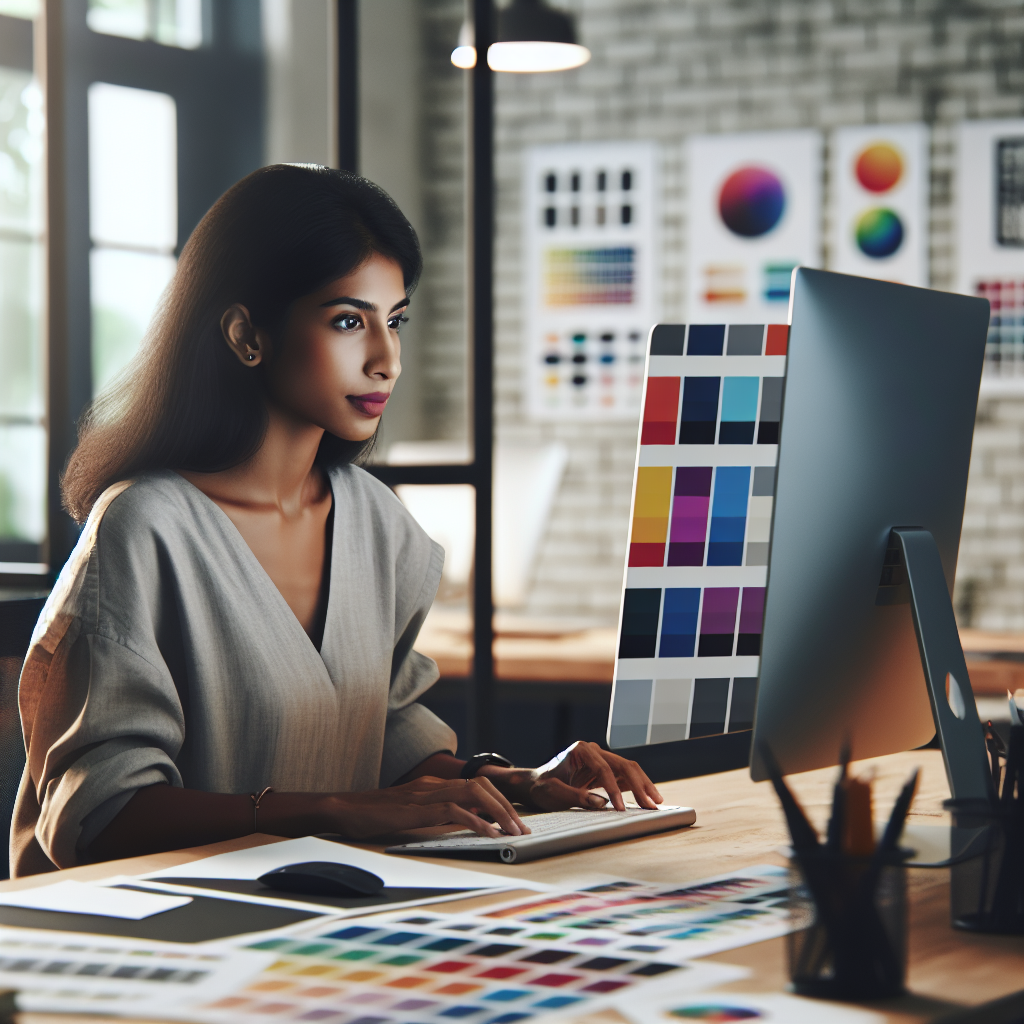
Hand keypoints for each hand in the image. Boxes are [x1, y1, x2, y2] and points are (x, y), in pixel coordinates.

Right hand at [319, 776, 530, 840]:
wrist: (344, 809)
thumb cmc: (374, 815)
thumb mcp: (412, 813)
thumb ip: (435, 814)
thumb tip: (463, 824)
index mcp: (434, 784)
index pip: (477, 784)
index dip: (500, 800)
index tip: (514, 820)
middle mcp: (434, 784)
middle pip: (482, 785)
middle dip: (507, 806)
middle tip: (522, 829)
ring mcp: (426, 793)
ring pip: (474, 793)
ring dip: (499, 813)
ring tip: (513, 832)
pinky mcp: (417, 808)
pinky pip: (454, 811)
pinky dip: (476, 821)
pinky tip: (488, 834)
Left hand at [482, 741, 662, 811]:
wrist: (535, 785)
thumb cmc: (541, 787)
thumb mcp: (552, 793)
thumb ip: (575, 797)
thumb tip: (602, 803)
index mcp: (581, 750)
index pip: (603, 767)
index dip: (613, 788)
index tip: (620, 808)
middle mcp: (594, 751)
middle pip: (623, 765)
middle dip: (638, 785)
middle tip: (651, 804)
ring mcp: (601, 760)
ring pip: (629, 770)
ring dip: (643, 786)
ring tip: (656, 802)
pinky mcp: (606, 772)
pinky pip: (625, 779)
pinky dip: (637, 789)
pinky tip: (647, 800)